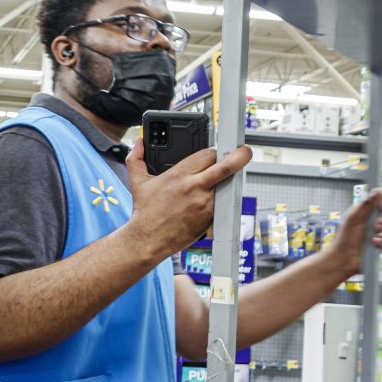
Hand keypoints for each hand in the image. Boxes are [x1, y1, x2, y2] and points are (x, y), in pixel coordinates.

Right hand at [127, 138, 252, 257]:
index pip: (208, 153)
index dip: (213, 152)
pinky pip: (222, 202)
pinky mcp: (210, 216)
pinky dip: (220, 199)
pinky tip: (208, 201)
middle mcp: (194, 187)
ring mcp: (205, 202)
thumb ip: (136, 158)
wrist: (148, 238)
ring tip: (217, 184)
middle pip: (227, 165)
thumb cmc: (145, 212)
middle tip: (244, 152)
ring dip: (226, 182)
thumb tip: (139, 143)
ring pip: (227, 184)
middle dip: (239, 156)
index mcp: (179, 174)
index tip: (214, 153)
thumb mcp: (137, 181)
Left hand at [327, 189, 381, 276]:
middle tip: (375, 226)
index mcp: (366, 212)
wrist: (345, 259)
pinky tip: (376, 245)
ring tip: (373, 240)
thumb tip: (378, 190)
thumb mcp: (354, 218)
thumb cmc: (345, 238)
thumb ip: (366, 204)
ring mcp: (380, 233)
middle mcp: (375, 221)